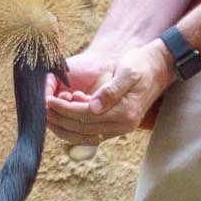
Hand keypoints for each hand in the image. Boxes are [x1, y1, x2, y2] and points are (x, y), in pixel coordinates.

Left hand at [47, 40, 173, 144]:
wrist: (159, 68)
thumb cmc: (141, 65)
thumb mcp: (128, 72)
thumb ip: (111, 90)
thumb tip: (94, 107)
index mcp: (124, 113)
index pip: (86, 116)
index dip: (65, 109)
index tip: (48, 100)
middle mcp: (122, 126)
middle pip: (82, 129)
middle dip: (59, 119)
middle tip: (41, 109)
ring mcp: (120, 129)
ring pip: (84, 136)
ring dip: (64, 127)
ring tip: (49, 113)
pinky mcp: (116, 127)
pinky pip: (90, 133)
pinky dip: (74, 127)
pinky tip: (66, 111)